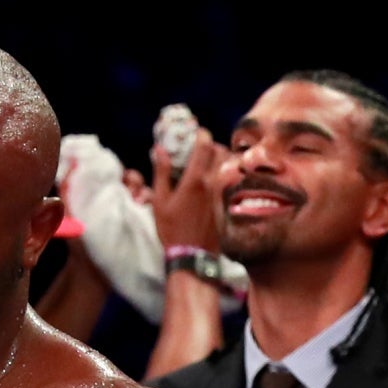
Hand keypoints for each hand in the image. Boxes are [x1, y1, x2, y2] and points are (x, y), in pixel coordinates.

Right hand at [148, 128, 223, 252]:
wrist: (193, 256)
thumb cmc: (172, 229)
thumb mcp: (160, 201)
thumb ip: (161, 172)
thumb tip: (159, 149)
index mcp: (195, 180)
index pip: (205, 145)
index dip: (202, 134)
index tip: (196, 131)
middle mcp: (212, 184)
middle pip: (220, 152)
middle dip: (211, 145)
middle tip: (200, 147)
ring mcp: (221, 194)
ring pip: (227, 165)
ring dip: (218, 159)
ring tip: (205, 162)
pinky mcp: (225, 204)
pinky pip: (227, 180)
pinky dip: (221, 174)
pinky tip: (209, 180)